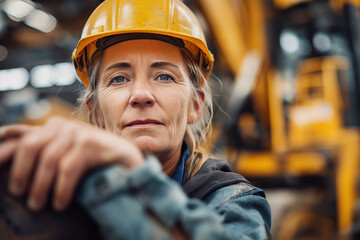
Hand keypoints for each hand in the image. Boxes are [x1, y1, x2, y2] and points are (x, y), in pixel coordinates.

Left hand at [0, 117, 144, 211]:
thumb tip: (14, 170)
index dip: (4, 153)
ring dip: (41, 186)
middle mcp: (63, 126)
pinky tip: (60, 202)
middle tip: (21, 195)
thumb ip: (45, 156)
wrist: (126, 159)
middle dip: (21, 174)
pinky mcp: (92, 143)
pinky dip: (61, 189)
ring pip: (49, 159)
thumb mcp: (65, 157)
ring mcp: (78, 132)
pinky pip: (68, 168)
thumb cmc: (92, 161)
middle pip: (31, 147)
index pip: (22, 139)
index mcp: (52, 128)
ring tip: (39, 205)